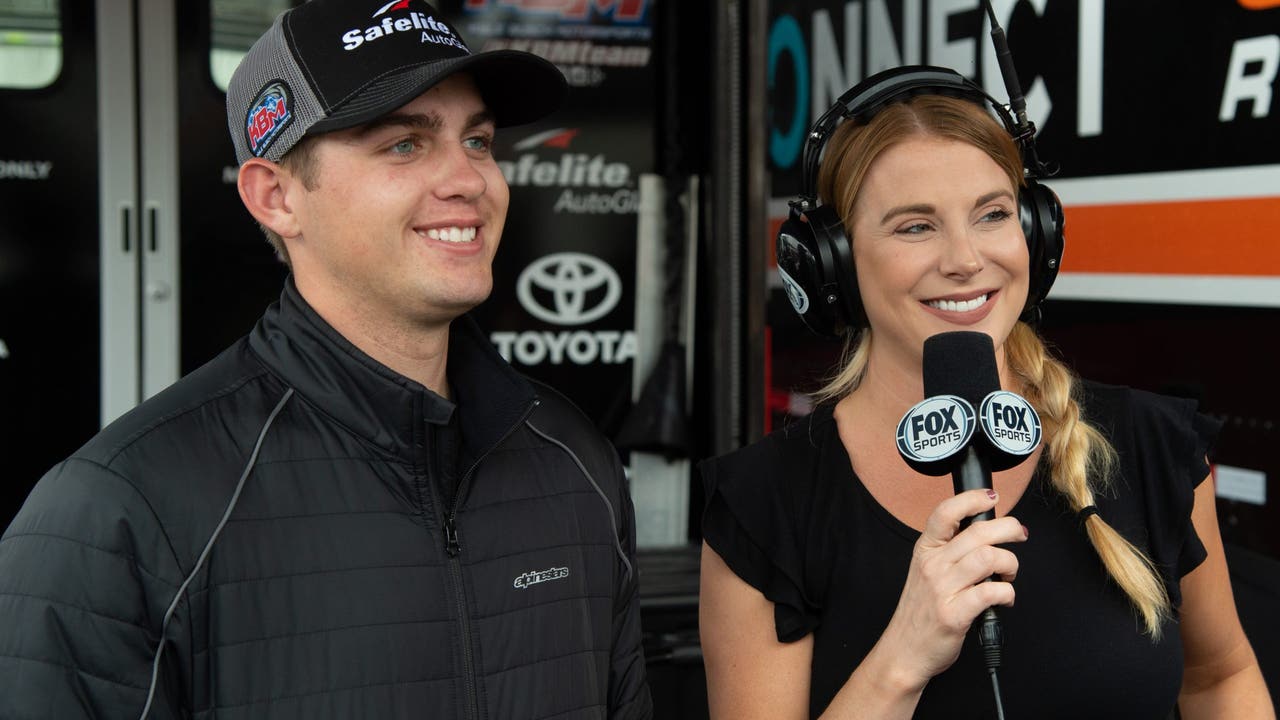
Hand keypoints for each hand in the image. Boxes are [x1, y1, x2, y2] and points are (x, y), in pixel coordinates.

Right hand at [878, 489, 1026, 689]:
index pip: (945, 512)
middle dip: (1009, 529)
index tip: (991, 497)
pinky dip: (1007, 593)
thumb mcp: (926, 571)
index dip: (971, 499)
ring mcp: (942, 589)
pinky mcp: (955, 614)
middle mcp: (932, 565)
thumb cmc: (921, 611)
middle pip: (978, 532)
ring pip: (989, 558)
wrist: (904, 650)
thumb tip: (986, 531)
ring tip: (1009, 574)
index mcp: (925, 550)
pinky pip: (992, 592)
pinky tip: (1004, 598)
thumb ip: (949, 550)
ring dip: (1010, 564)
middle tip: (1019, 534)